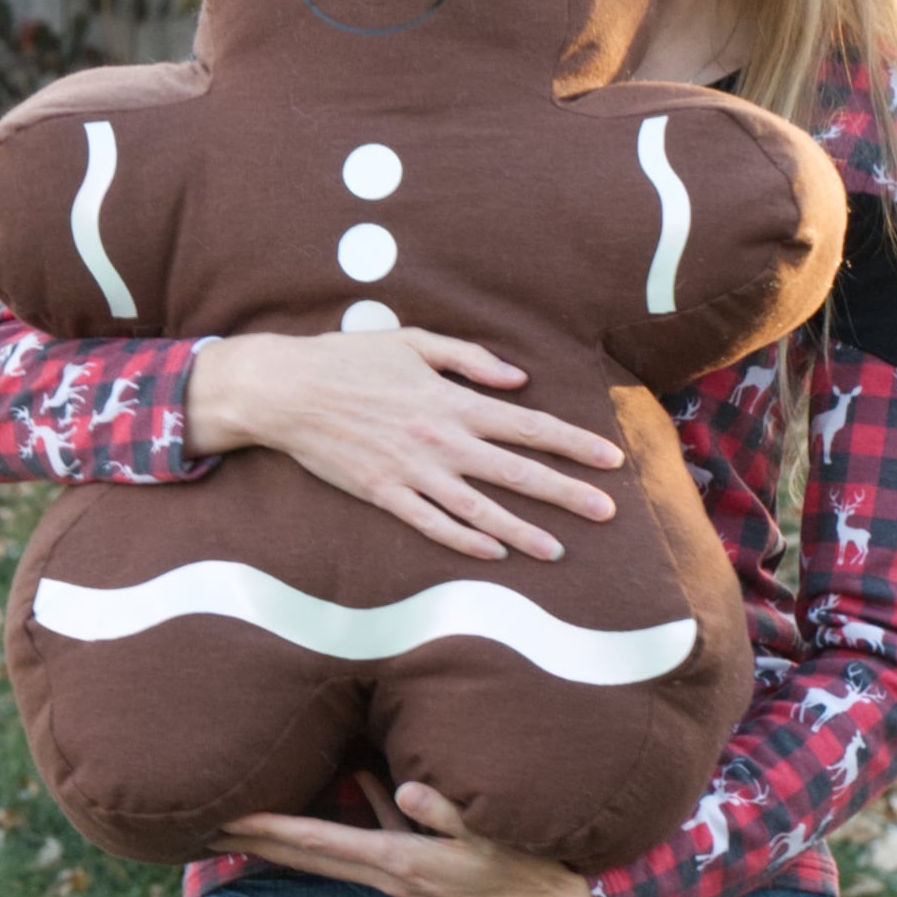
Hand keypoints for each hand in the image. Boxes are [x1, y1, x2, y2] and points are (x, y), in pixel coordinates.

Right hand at [184, 327, 621, 562]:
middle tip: (607, 513)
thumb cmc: (349, 358)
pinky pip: (429, 523)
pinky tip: (491, 554)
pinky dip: (462, 540)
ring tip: (558, 551)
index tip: (610, 458)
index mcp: (451, 400)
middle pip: (515, 471)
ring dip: (521, 531)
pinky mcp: (381, 494)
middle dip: (565, 493)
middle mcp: (439, 440)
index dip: (572, 442)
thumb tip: (518, 379)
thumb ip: (469, 359)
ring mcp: (410, 471)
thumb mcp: (413, 341)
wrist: (286, 389)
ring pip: (478, 508)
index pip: (527, 425)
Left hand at [212, 773, 598, 896]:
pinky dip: (359, 805)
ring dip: (295, 830)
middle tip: (205, 819)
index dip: (270, 829)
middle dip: (257, 837)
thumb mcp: (490, 839)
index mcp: (398, 863)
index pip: (318, 842)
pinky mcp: (423, 861)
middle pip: (308, 851)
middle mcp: (389, 871)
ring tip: (256, 809)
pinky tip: (356, 774)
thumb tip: (400, 788)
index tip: (225, 819)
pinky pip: (378, 829)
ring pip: (335, 842)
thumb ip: (446, 810)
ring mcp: (403, 868)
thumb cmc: (524, 870)